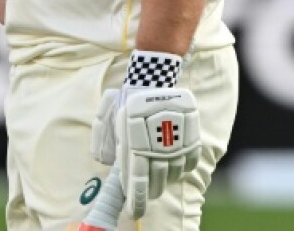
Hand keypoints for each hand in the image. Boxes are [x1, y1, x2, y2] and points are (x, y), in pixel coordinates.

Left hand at [112, 87, 199, 217]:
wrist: (156, 80)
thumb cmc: (128, 99)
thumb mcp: (108, 115)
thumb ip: (102, 140)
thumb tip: (104, 161)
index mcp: (136, 148)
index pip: (136, 184)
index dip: (135, 201)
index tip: (134, 211)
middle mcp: (157, 152)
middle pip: (154, 184)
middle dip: (148, 191)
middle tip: (145, 191)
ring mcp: (176, 148)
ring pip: (171, 175)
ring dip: (164, 178)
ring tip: (158, 172)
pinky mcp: (191, 142)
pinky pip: (187, 165)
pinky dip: (180, 167)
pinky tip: (173, 161)